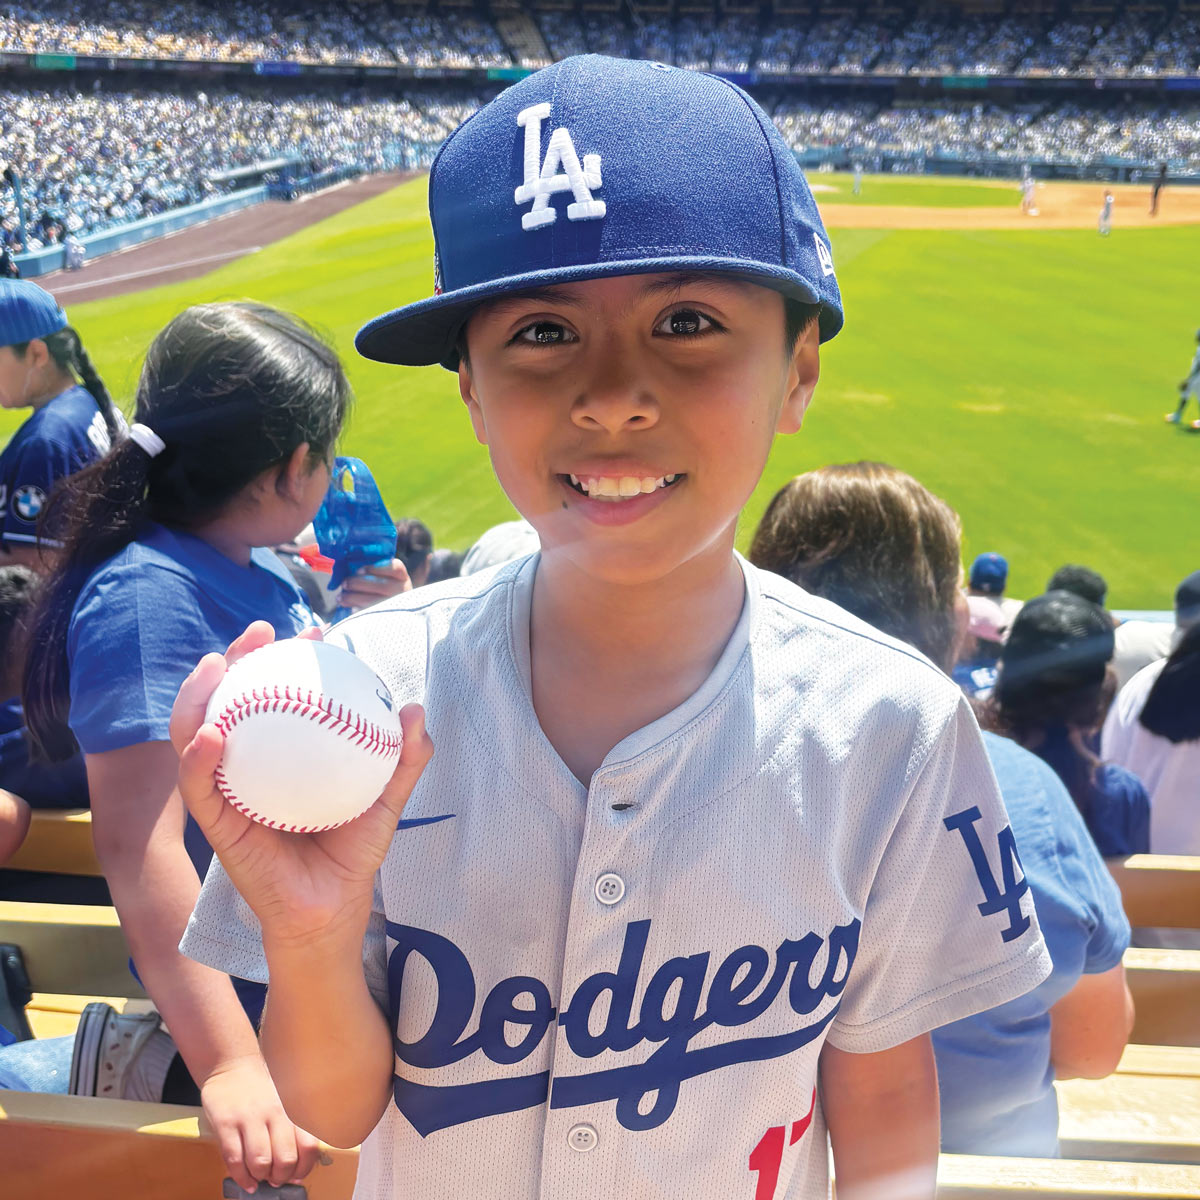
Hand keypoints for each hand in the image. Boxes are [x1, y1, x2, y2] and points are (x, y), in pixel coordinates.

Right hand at [169, 621, 432, 942]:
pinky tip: (213, 734)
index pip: (273, 695)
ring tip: (216, 666)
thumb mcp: (385, 800)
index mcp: (283, 755)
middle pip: (228, 701)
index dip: (283, 658)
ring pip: (195, 734)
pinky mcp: (216, 825)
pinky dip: (199, 759)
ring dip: (198, 695)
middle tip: (260, 633)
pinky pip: (199, 787)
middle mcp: (249, 767)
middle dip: (235, 659)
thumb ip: (402, 759)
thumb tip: (415, 710)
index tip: (310, 630)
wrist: (332, 911)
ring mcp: (228, 793)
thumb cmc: (351, 854)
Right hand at [201, 1053, 323, 1192]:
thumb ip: (291, 1129)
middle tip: (275, 1178)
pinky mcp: (226, 1123)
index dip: (303, 1168)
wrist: (231, 1066)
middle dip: (280, 1177)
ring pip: (260, 1162)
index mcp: (291, 1109)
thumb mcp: (284, 1102)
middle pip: (285, 1159)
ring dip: (260, 1177)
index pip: (309, 1146)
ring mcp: (249, 1117)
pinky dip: (241, 1177)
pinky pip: (234, 1159)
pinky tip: (245, 1180)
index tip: (296, 1175)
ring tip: (259, 1176)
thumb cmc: (261, 1089)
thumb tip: (297, 1166)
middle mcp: (274, 1112)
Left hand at [338, 558, 411, 610]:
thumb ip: (371, 572)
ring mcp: (397, 605)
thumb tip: (350, 569)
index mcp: (401, 576)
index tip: (359, 570)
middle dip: (358, 583)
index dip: (376, 568)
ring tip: (341, 598)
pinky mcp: (389, 618)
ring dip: (354, 598)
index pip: (394, 568)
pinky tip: (350, 609)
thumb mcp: (384, 577)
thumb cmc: (382, 589)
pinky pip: (372, 614)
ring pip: (374, 601)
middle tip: (344, 584)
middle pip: (382, 585)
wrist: (394, 611)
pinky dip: (359, 611)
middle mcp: (402, 590)